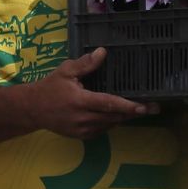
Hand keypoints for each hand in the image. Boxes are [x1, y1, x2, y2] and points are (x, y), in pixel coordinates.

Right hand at [28, 48, 156, 138]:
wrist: (33, 110)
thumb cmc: (50, 87)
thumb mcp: (66, 71)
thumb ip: (85, 63)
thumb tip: (103, 52)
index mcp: (80, 101)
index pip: (108, 104)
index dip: (128, 106)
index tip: (144, 106)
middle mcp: (83, 118)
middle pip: (114, 117)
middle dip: (134, 112)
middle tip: (154, 107)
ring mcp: (83, 130)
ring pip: (110, 124)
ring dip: (124, 117)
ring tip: (140, 109)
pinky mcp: (82, 136)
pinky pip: (103, 129)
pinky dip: (112, 122)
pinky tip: (118, 114)